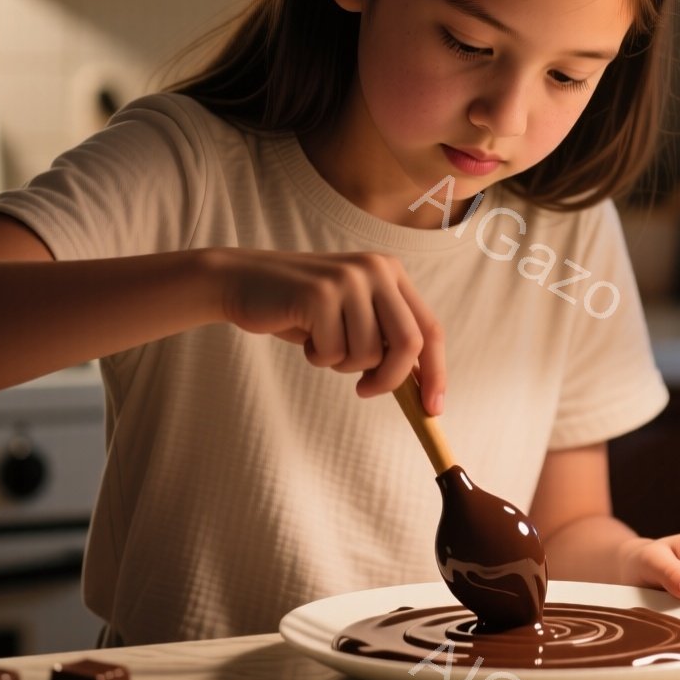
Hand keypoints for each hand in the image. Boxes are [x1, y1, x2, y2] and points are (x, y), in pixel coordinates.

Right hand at [213, 248, 445, 411]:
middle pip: (409, 342)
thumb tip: (423, 390)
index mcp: (392, 273)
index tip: (433, 410)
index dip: (436, 372)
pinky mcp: (320, 294)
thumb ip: (387, 340)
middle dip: (391, 378)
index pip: (430, 328)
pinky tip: (304, 335)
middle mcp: (377, 270)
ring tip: (321, 342)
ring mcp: (349, 279)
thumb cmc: (302, 309)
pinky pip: (333, 352)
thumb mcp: (354, 318)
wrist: (243, 281)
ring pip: (368, 353)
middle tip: (364, 390)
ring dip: (342, 364)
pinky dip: (318, 357)